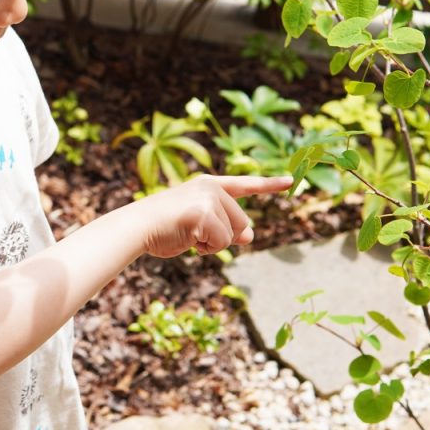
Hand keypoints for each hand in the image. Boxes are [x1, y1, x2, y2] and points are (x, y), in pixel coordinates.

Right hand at [132, 174, 293, 257]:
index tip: (291, 181)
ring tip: (189, 235)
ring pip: (233, 234)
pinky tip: (188, 240)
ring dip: (214, 244)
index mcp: (209, 185)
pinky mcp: (204, 214)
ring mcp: (208, 199)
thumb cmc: (165, 227)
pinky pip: (221, 242)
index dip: (269, 184)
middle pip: (242, 222)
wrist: (138, 227)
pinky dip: (207, 249)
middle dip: (225, 236)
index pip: (245, 184)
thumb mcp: (200, 226)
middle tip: (196, 235)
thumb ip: (226, 227)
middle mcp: (211, 188)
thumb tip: (250, 237)